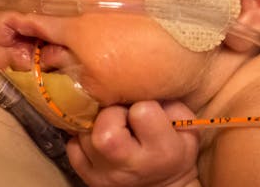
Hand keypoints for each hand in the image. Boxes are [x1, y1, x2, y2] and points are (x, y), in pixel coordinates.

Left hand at [67, 100, 199, 186]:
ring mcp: (104, 176)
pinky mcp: (87, 178)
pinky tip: (99, 135)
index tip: (148, 110)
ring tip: (112, 123)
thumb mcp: (187, 126)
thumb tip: (139, 81)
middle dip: (112, 112)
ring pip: (84, 133)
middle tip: (124, 115)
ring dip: (96, 122)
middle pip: (104, 129)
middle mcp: (129, 167)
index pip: (143, 111)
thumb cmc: (175, 150)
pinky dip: (83, 136)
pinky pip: (72, 146)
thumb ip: (169, 103)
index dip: (144, 103)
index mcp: (162, 152)